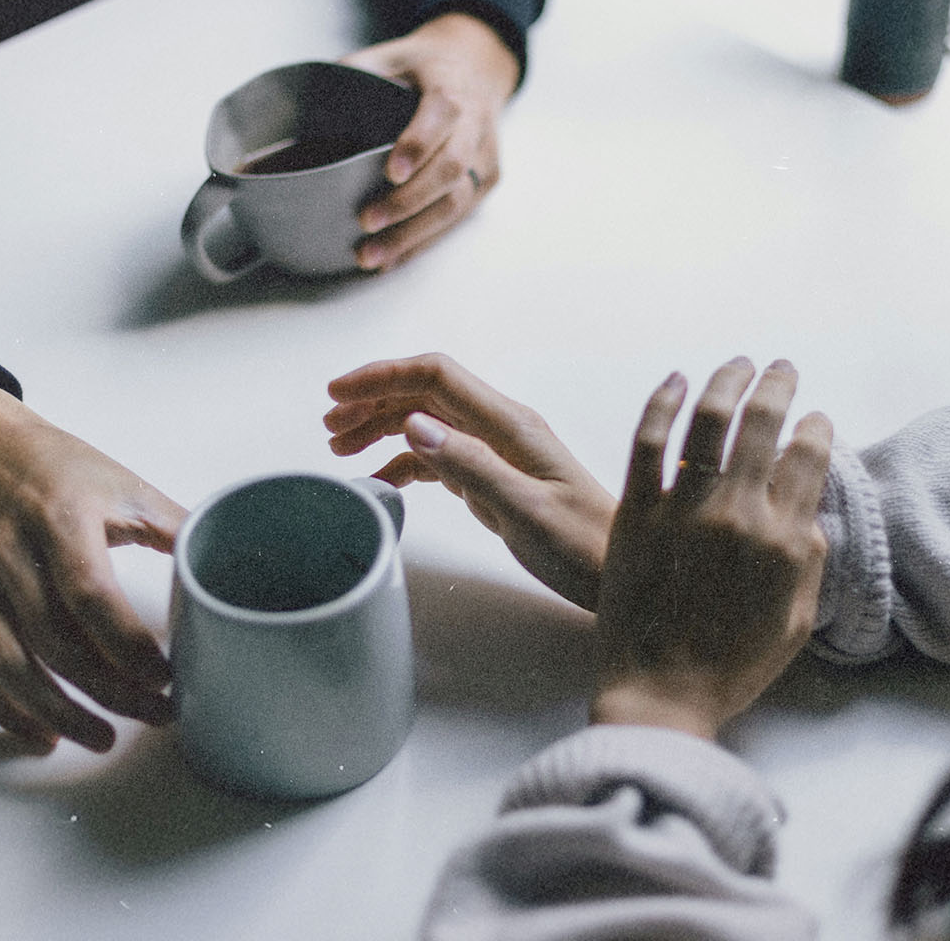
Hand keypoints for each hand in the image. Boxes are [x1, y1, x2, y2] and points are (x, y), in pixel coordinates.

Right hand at [0, 378, 186, 752]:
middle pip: (56, 642)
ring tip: (105, 738)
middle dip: (110, 690)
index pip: (90, 595)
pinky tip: (43, 735)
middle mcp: (12, 557)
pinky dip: (5, 711)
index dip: (128, 645)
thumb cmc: (58, 467)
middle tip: (158, 713)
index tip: (168, 675)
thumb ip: (176, 526)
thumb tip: (230, 559)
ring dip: (59, 712)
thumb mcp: (125, 483)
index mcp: (61, 520)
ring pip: (11, 666)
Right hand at [325, 354, 614, 608]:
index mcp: (511, 425)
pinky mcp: (496, 478)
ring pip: (429, 422)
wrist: (620, 574)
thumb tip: (414, 424)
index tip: (336, 393)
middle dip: (374, 400)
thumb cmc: (583, 548)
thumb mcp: (525, 512)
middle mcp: (503, 429)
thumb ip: (471, 467)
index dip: (382, 376)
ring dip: (384, 427)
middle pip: (426, 393)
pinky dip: (406, 462)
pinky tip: (383, 480)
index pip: (436, 376)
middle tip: (329, 426)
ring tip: (343, 448)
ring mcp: (499, 452)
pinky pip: (441, 456)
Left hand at [341, 12, 520, 271]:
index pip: (442, 115)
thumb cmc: (424, 66)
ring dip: (414, 234)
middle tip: (367, 221)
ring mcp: (485, 156)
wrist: (477, 66)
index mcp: (451, 86)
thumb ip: (356, 71)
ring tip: (373, 255)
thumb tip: (306, 102)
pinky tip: (394, 258)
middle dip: (408, 201)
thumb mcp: (391, 53)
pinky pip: (458, 218)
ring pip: (457, 202)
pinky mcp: (487, 180)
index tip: (389, 172)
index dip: (418, 145)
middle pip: (451, 169)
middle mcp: (475, 124)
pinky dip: (424, 241)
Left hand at [590, 358, 831, 739]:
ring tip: (738, 364)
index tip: (815, 417)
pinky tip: (676, 380)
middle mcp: (739, 515)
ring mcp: (684, 510)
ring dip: (728, 380)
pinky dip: (662, 402)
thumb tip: (809, 510)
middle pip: (764, 424)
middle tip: (780, 368)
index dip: (816, 428)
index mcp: (785, 541)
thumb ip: (809, 559)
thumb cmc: (731, 667)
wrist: (661, 695)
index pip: (810, 458)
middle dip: (778, 386)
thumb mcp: (796, 619)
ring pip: (709, 420)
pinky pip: (648, 441)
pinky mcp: (636, 512)